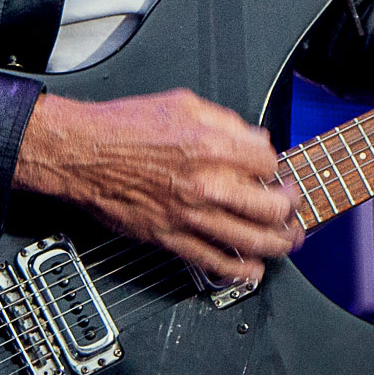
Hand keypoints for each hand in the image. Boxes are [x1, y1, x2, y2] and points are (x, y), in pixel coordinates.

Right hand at [13, 89, 300, 282]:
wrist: (82, 154)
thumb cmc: (123, 127)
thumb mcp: (182, 103)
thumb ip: (225, 121)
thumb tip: (252, 139)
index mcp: (212, 147)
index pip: (269, 162)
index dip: (274, 165)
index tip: (270, 169)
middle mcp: (206, 185)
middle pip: (272, 207)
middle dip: (289, 206)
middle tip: (290, 205)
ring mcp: (190, 216)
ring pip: (252, 241)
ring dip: (278, 243)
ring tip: (286, 240)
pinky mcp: (171, 238)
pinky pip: (215, 263)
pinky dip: (241, 271)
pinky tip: (253, 269)